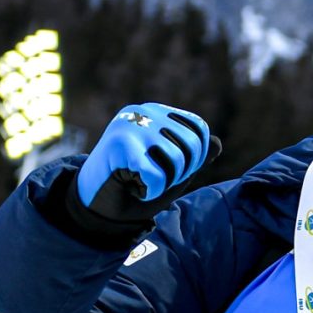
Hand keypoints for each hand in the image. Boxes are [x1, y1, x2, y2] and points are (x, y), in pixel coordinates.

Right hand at [78, 102, 214, 220]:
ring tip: (143, 182)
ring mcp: (129, 124)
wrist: (94, 201)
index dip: (196, 157)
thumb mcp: (171, 168)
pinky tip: (134, 188)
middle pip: (191, 144)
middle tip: (157, 180)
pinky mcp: (119, 143)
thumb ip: (194, 156)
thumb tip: (218, 143)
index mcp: (157, 112)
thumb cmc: (135, 182)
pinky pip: (156, 174)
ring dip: (165, 182)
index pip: (198, 129)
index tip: (174, 171)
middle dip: (181, 172)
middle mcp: (143, 112)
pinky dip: (151, 190)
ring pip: (176, 160)